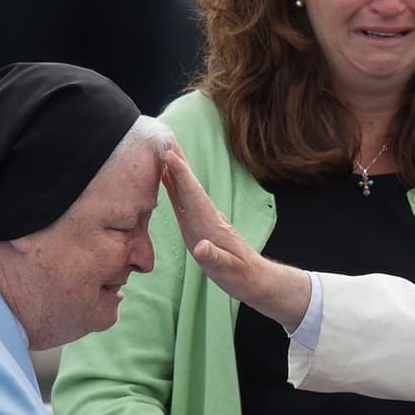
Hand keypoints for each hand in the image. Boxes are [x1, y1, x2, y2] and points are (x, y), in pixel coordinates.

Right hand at [163, 149, 310, 328]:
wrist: (253, 278)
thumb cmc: (241, 275)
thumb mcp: (228, 270)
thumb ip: (214, 258)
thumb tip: (201, 247)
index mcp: (210, 224)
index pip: (193, 195)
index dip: (181, 176)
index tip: (169, 154)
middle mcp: (205, 216)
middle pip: (188, 185)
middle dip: (177, 163)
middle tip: (163, 137)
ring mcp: (202, 219)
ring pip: (185, 190)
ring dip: (173, 170)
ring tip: (161, 150)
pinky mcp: (198, 226)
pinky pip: (182, 202)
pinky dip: (173, 187)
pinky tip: (165, 178)